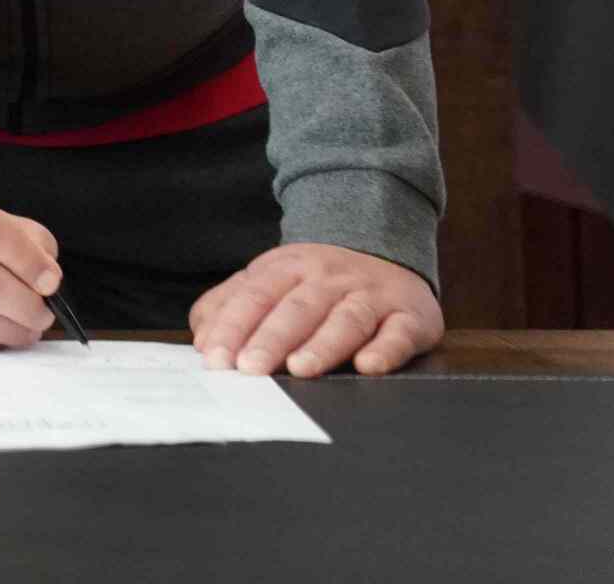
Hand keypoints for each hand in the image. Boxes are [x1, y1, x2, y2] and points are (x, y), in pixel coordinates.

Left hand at [191, 243, 440, 376]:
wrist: (384, 245)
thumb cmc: (314, 279)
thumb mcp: (268, 279)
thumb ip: (229, 304)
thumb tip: (203, 339)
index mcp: (287, 268)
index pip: (255, 296)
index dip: (233, 326)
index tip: (215, 358)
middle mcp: (329, 278)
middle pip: (297, 308)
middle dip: (271, 338)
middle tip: (250, 369)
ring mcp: (371, 295)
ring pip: (346, 319)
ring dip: (323, 345)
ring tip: (300, 369)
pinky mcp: (411, 316)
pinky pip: (399, 332)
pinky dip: (385, 349)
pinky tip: (369, 366)